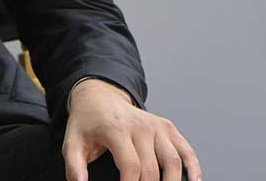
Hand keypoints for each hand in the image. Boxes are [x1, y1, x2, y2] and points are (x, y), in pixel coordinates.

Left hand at [62, 79, 200, 180]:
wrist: (99, 97)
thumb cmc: (87, 123)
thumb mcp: (72, 142)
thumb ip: (74, 166)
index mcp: (117, 129)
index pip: (131, 166)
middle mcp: (140, 126)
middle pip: (151, 169)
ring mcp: (156, 126)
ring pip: (173, 161)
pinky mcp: (167, 128)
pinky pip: (185, 150)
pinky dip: (193, 168)